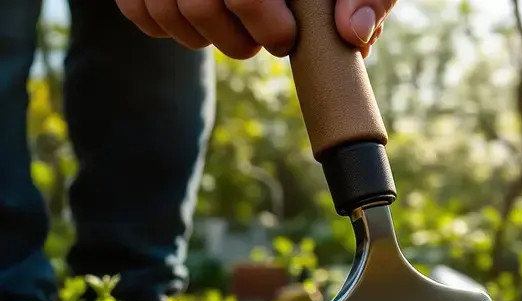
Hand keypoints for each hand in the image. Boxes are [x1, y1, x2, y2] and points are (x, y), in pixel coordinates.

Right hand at [115, 0, 396, 58]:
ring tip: (239, 35)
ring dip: (202, 38)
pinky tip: (199, 26)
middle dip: (237, 39)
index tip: (286, 39)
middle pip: (201, 4)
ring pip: (166, 8)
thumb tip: (352, 34)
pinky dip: (164, 26)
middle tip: (266, 43)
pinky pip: (138, 9)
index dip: (267, 23)